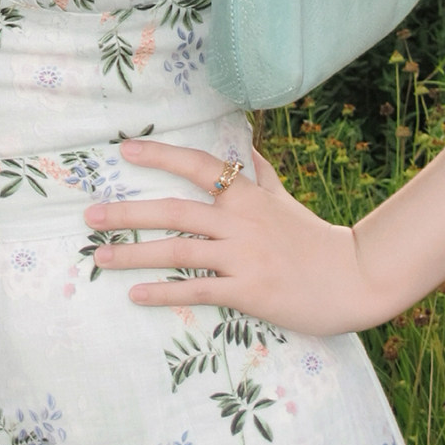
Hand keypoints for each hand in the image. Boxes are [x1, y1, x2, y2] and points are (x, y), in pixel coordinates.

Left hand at [82, 137, 389, 337]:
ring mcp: (243, 257)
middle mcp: (240, 222)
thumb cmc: (318, 240)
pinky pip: (198, 291)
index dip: (162, 155)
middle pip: (174, 211)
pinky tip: (136, 295)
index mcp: (248, 197)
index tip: (126, 149)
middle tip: (89, 216)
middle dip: (128, 212)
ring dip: (134, 254)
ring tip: (100, 257)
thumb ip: (264, 177)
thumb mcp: (288, 202)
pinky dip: (164, 293)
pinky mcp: (248, 292)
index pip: (199, 166)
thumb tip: (248, 150)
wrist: (354, 278)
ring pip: (178, 251)